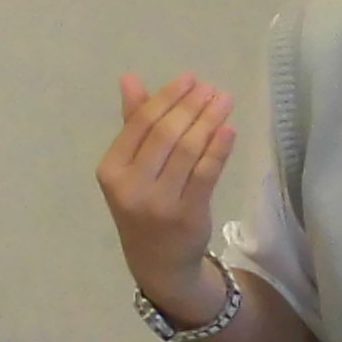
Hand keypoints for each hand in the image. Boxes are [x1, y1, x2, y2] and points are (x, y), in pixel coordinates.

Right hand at [99, 73, 237, 308]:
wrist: (159, 263)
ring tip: (224, 101)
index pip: (140, 124)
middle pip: (165, 135)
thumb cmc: (144, 207)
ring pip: (187, 151)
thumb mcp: (130, 169)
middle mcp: (131, 186)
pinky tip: (229, 129)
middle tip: (212, 89)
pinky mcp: (187, 214)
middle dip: (191, 107)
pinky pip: (205, 174)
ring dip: (208, 121)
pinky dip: (218, 148)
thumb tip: (130, 79)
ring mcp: (159, 202)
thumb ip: (133, 124)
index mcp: (112, 170)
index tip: (191, 79)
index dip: (167, 98)